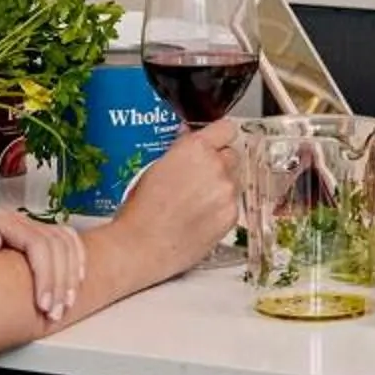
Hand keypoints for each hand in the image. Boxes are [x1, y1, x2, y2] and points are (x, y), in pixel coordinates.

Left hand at [0, 208, 87, 321]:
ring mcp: (30, 226)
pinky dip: (77, 260)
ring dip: (71, 276)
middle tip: (55, 313)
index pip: (37, 244)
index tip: (43, 306)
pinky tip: (77, 279)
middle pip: (56, 246)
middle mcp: (17, 220)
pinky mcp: (38, 235)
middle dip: (60, 283)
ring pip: (67, 243)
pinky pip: (69, 240)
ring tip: (66, 304)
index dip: (45, 277)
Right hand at [116, 117, 239, 273]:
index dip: (219, 137)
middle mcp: (216, 166)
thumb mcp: (155, 168)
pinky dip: (221, 209)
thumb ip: (180, 151)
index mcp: (195, 148)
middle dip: (219, 164)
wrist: (142, 245)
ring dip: (221, 187)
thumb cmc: (141, 209)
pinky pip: (232, 205)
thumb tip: (190, 138)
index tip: (215, 143)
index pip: (226, 129)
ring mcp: (226, 191)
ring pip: (234, 181)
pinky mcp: (232, 215)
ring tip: (196, 203)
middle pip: (232, 156)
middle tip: (200, 179)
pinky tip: (200, 219)